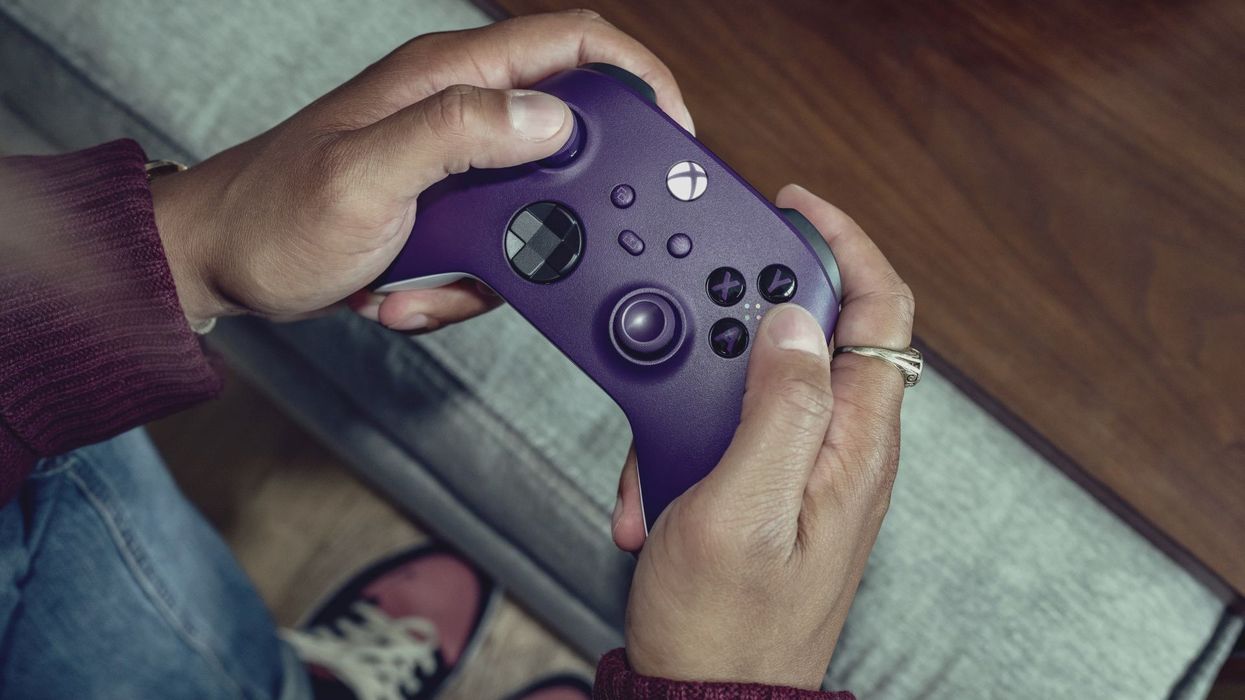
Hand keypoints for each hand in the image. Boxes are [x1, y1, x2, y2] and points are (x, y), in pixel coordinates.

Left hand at [151, 10, 692, 330]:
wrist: (223, 267)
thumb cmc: (273, 216)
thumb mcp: (367, 176)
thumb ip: (458, 135)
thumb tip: (551, 118)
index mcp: (448, 78)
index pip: (574, 43)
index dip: (638, 77)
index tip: (673, 134)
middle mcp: (459, 110)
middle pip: (572, 133)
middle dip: (575, 206)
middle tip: (556, 249)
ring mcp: (454, 164)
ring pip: (538, 209)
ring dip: (507, 263)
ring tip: (432, 282)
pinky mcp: (446, 210)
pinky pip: (498, 250)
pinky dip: (466, 285)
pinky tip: (405, 292)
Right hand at [614, 184, 914, 688]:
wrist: (706, 696)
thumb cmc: (729, 627)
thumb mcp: (743, 509)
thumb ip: (776, 409)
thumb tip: (794, 322)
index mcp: (853, 441)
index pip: (880, 310)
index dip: (845, 243)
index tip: (795, 205)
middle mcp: (837, 445)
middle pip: (810, 330)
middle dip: (738, 316)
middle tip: (684, 320)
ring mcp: (800, 465)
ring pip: (751, 379)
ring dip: (689, 395)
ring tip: (654, 455)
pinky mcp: (763, 485)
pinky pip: (722, 429)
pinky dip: (677, 444)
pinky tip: (650, 493)